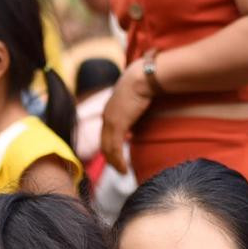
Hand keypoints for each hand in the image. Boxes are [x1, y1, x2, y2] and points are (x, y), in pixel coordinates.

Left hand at [101, 59, 154, 173]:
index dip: (110, 148)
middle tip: (118, 169)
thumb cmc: (143, 84)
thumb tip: (137, 123)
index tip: (116, 157)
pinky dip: (118, 160)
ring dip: (114, 163)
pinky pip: (115, 147)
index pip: (106, 134)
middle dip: (110, 159)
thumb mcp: (135, 101)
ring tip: (122, 172)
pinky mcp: (118, 124)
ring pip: (108, 148)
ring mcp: (111, 121)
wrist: (142, 76)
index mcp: (110, 111)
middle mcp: (107, 116)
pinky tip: (123, 168)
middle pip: (104, 144)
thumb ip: (132, 113)